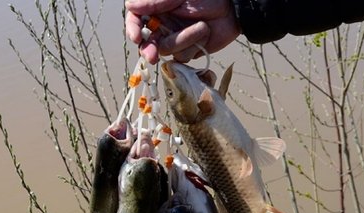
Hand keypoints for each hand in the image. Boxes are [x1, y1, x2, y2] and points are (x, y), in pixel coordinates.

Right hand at [125, 0, 239, 63]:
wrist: (233, 8)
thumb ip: (154, 2)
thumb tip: (130, 6)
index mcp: (156, 7)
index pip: (136, 19)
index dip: (133, 28)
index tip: (136, 36)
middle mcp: (162, 24)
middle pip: (146, 42)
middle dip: (149, 49)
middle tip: (151, 56)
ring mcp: (174, 38)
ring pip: (167, 50)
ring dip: (184, 40)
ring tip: (201, 26)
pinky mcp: (187, 50)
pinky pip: (182, 57)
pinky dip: (193, 45)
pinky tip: (204, 33)